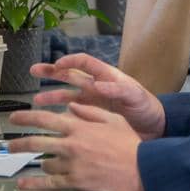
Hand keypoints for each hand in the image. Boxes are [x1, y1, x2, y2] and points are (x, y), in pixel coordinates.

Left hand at [7, 103, 144, 190]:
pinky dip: (34, 184)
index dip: (26, 117)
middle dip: (18, 143)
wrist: (142, 169)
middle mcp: (71, 144)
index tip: (13, 118)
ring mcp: (72, 164)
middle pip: (36, 141)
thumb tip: (71, 106)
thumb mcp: (112, 119)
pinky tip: (23, 184)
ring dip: (40, 162)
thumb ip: (89, 111)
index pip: (45, 118)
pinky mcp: (76, 182)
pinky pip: (50, 183)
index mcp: (79, 126)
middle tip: (8, 144)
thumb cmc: (130, 143)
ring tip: (38, 163)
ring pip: (45, 162)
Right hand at [24, 54, 166, 139]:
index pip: (84, 63)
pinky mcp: (94, 117)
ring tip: (36, 100)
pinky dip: (62, 114)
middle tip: (33, 71)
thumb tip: (98, 84)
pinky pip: (74, 113)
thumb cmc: (147, 108)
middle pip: (70, 76)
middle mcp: (97, 87)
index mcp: (107, 76)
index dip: (70, 61)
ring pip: (68, 96)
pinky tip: (52, 118)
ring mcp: (94, 102)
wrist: (155, 129)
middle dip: (52, 72)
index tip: (57, 64)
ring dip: (52, 96)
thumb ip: (117, 89)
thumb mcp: (135, 96)